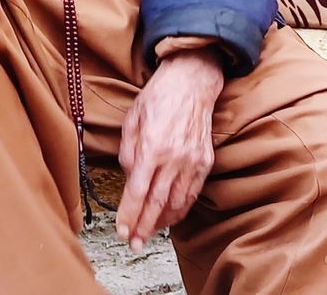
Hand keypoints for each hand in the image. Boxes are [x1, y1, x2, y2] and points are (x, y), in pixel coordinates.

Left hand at [116, 48, 223, 252]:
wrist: (192, 82)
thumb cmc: (158, 97)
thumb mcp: (132, 118)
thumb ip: (128, 150)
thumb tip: (128, 178)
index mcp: (152, 146)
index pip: (138, 190)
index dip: (129, 214)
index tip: (122, 231)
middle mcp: (174, 157)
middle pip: (157, 203)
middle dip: (144, 227)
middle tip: (133, 244)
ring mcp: (192, 161)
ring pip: (176, 203)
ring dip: (162, 222)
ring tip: (148, 233)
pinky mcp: (204, 162)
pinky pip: (192, 194)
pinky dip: (180, 209)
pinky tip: (169, 217)